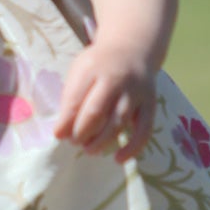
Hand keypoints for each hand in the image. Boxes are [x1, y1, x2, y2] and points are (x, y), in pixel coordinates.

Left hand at [53, 40, 155, 162]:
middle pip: (96, 111)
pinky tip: (118, 159)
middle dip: (82, 132)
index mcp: (92, 68)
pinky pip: (144, 130)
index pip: (76, 98)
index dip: (66, 121)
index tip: (58, 135)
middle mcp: (116, 79)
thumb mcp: (80, 71)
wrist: (132, 50)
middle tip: (75, 142)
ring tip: (89, 150)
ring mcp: (135, 92)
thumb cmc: (99, 66)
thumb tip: (61, 133)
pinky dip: (132, 148)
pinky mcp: (150, 105)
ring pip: (118, 122)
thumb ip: (70, 98)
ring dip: (101, 141)